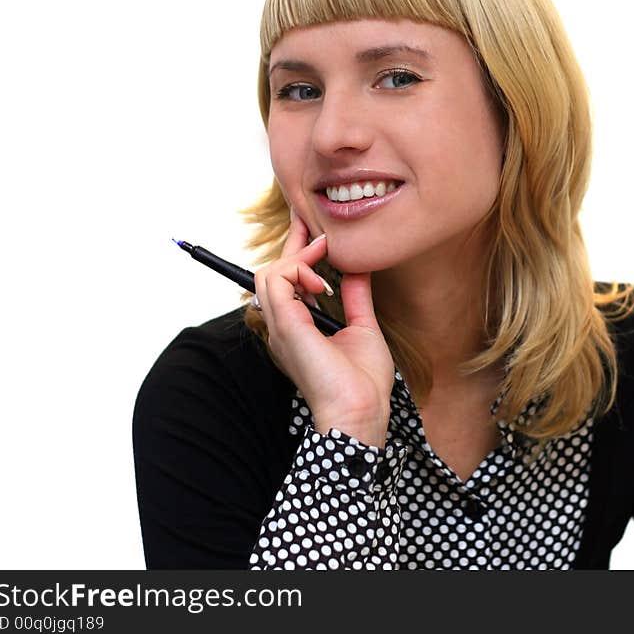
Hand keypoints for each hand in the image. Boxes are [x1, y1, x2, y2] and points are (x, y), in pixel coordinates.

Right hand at [253, 211, 393, 446]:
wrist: (361, 411)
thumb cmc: (363, 382)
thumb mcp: (363, 328)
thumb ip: (355, 297)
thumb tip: (358, 267)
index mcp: (298, 328)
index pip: (287, 282)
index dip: (298, 253)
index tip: (317, 233)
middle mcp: (283, 326)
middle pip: (274, 272)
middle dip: (294, 243)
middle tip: (314, 222)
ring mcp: (280, 326)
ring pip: (270, 271)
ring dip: (298, 256)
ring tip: (325, 253)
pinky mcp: (285, 325)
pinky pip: (276, 278)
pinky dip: (298, 267)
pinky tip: (322, 277)